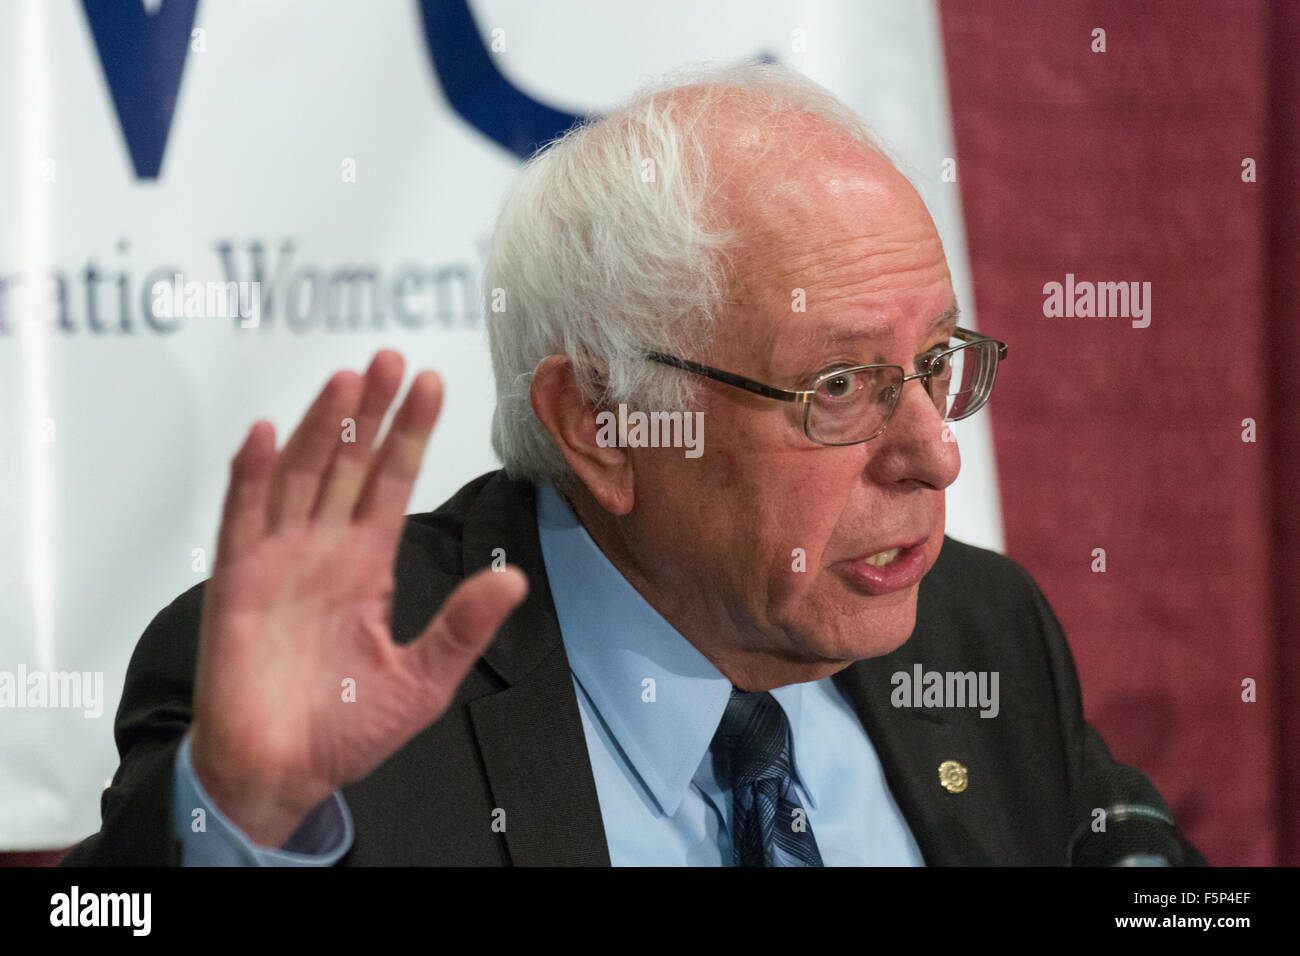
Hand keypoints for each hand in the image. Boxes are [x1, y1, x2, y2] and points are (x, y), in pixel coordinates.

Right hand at [188, 350, 526, 846]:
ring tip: (349, 380)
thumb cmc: (344, 728)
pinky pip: (243, 518)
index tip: (431, 384)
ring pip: (302, 475)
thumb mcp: (423, 680)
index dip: (410, 433)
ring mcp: (279, 560)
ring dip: (323, 426)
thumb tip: (513, 579)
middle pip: (350, 463)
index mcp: (368, 564)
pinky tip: (271, 434)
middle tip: (392, 358)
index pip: (392, 482)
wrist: (282, 774)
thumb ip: (462, 627)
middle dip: (372, 411)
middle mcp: (324, 549)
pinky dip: (253, 476)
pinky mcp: (236, 582)